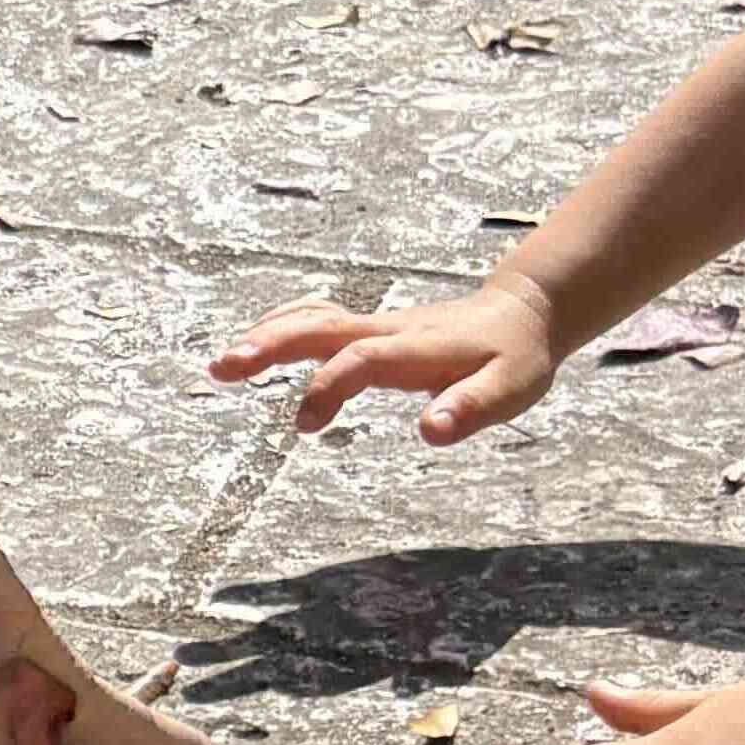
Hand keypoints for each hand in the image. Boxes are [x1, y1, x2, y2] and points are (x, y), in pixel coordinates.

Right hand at [211, 268, 558, 443]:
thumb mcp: (510, 389)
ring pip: (311, 319)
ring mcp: (373, 325)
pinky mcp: (367, 328)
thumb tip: (429, 431)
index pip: (362, 360)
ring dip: (266, 337)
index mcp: (416, 347)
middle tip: (225, 367)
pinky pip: (315, 319)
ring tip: (223, 364)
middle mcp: (386, 330)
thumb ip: (471, 408)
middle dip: (271, 345)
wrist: (521, 313)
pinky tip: (255, 346)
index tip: (303, 423)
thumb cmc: (514, 358)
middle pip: (319, 326)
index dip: (329, 385)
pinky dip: (280, 327)